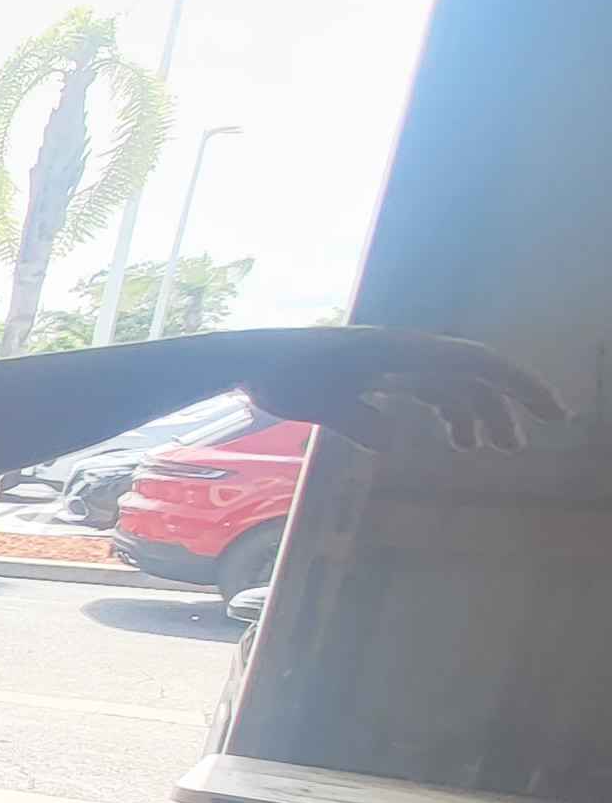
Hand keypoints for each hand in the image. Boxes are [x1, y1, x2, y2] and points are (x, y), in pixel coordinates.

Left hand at [240, 328, 567, 453]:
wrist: (250, 360)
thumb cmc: (283, 376)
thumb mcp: (318, 401)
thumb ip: (356, 418)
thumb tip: (389, 440)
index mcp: (402, 352)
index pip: (477, 363)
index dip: (519, 385)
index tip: (551, 413)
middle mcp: (406, 353)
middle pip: (470, 378)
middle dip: (500, 409)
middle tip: (514, 448)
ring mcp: (394, 363)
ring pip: (450, 386)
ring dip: (471, 414)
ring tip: (481, 450)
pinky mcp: (379, 374)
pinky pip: (426, 390)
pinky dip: (444, 412)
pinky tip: (448, 440)